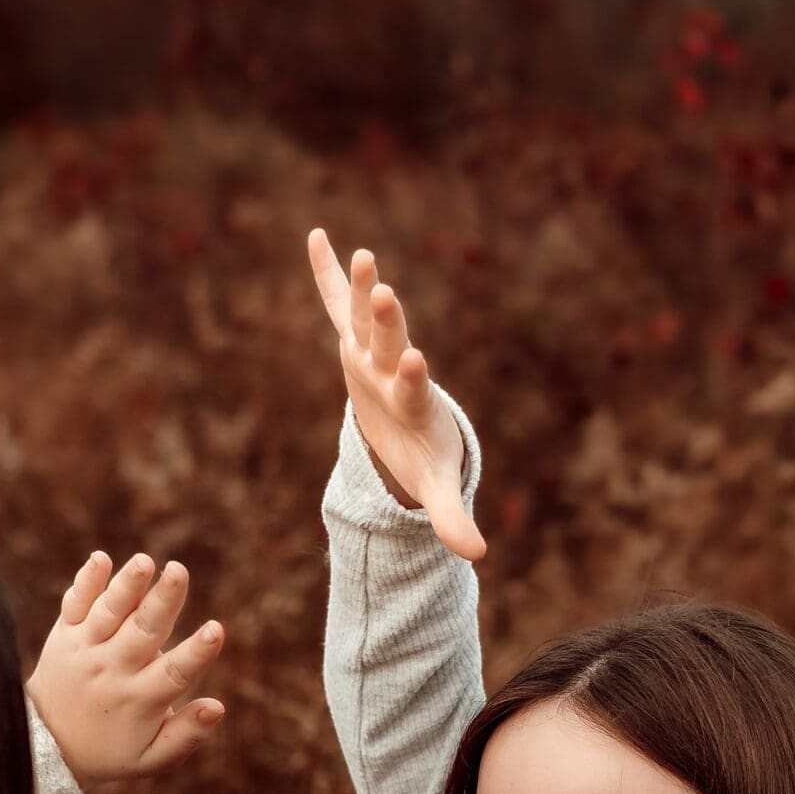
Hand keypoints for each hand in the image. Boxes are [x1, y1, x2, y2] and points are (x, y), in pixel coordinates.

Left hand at [26, 552, 225, 793]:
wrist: (47, 745)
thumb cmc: (111, 750)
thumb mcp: (151, 758)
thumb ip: (186, 735)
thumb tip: (218, 707)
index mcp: (141, 700)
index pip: (174, 673)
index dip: (197, 652)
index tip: (215, 629)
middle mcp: (113, 670)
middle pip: (142, 632)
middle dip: (163, 601)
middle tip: (179, 571)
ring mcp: (86, 650)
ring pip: (109, 613)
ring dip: (127, 585)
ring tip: (144, 562)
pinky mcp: (65, 635)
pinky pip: (75, 605)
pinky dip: (86, 582)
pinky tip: (100, 559)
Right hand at [308, 227, 486, 561]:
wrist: (413, 427)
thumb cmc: (424, 456)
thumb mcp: (436, 488)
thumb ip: (453, 518)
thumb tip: (477, 558)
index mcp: (414, 404)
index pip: (414, 389)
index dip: (414, 377)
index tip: (416, 361)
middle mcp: (394, 370)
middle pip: (391, 343)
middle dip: (387, 322)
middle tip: (385, 294)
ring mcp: (372, 353)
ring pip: (364, 317)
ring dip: (360, 287)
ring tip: (362, 255)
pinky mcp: (352, 343)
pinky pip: (336, 304)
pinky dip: (328, 273)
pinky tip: (317, 235)